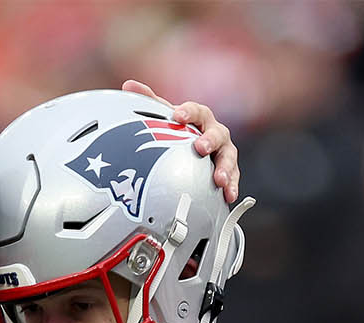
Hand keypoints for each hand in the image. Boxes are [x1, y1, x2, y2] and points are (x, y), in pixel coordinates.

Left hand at [121, 80, 239, 202]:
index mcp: (199, 117)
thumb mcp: (165, 116)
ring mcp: (223, 150)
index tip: (178, 116)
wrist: (193, 147)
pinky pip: (233, 177)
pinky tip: (228, 196)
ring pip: (228, 156)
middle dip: (209, 140)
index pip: (195, 111)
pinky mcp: (228, 169)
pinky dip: (232, 186)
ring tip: (219, 179)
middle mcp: (214, 131)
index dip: (188, 112)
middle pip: (216, 133)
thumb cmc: (179, 129)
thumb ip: (150, 101)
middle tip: (201, 147)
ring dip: (225, 168)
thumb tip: (130, 85)